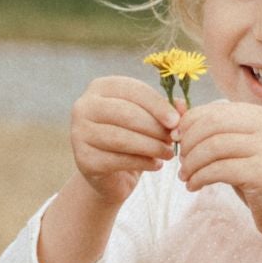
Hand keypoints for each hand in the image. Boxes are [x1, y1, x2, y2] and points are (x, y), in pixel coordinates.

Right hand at [70, 75, 177, 206]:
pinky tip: (155, 165)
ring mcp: (79, 133)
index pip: (132, 90)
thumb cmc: (133, 139)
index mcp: (100, 87)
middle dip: (154, 127)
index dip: (157, 105)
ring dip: (151, 146)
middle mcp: (84, 106)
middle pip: (125, 113)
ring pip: (121, 138)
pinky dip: (141, 163)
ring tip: (168, 154)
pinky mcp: (83, 159)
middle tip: (174, 140)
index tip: (176, 121)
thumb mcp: (150, 120)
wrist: (111, 175)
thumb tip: (182, 106)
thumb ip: (167, 110)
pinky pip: (117, 160)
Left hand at [176, 94, 261, 244]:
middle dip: (189, 143)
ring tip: (185, 177)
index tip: (178, 142)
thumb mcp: (241, 152)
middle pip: (213, 124)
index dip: (190, 124)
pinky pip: (219, 170)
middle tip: (181, 162)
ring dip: (192, 163)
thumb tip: (178, 113)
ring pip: (214, 146)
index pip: (216, 110)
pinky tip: (194, 187)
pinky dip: (200, 178)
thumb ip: (217, 133)